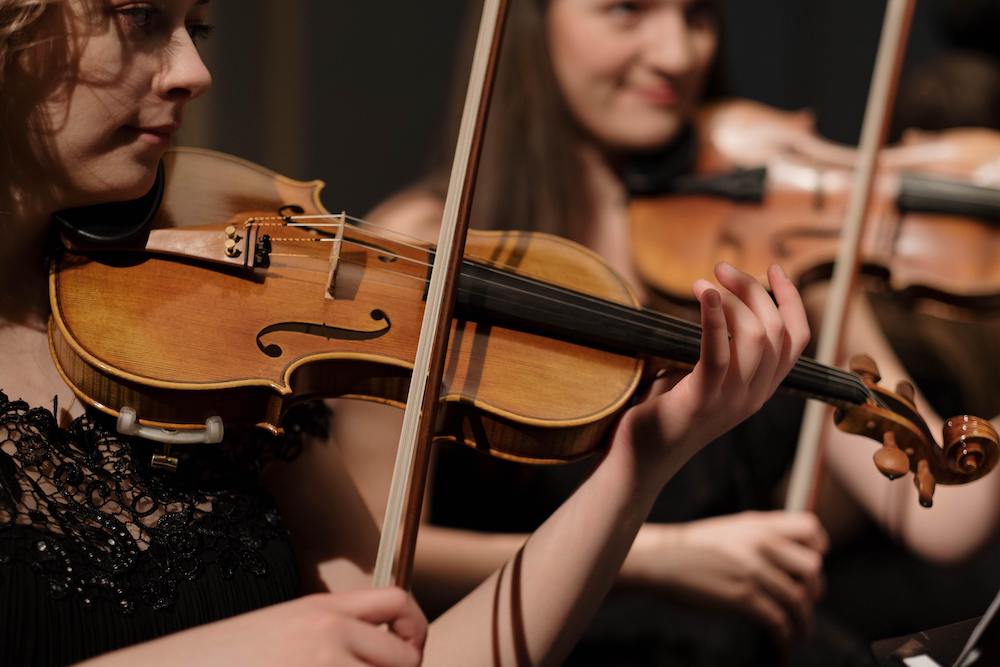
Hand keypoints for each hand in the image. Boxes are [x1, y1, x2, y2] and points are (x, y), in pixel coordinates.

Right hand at [82, 587, 426, 666]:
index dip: (413, 633)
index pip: (398, 603)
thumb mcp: (273, 633)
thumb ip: (321, 635)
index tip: (404, 656)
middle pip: (406, 655)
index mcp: (319, 608)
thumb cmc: (211, 662)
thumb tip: (367, 653)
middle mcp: (326, 632)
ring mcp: (319, 665)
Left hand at [621, 263, 809, 477]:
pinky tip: (704, 294)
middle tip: (721, 267)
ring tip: (703, 282)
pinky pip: (719, 354)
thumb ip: (716, 345)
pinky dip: (714, 318)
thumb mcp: (700, 374)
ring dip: (732, 299)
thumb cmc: (663, 411)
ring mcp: (731, 401)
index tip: (773, 268)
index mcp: (759, 388)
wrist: (639, 459)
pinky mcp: (702, 401)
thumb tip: (709, 297)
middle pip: (775, 331)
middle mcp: (754, 395)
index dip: (790, 300)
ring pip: (754, 338)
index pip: (796, 340)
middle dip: (752, 290)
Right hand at [629, 512, 827, 645]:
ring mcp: (754, 572)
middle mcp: (762, 546)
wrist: (662, 560)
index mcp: (760, 526)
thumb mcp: (730, 532)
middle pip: (811, 572)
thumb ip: (759, 541)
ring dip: (803, 624)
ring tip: (799, 635)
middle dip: (813, 594)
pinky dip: (785, 637)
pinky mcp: (743, 598)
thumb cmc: (692, 550)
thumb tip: (784, 563)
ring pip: (798, 602)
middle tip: (805, 608)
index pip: (810, 531)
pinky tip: (781, 644)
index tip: (812, 573)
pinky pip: (778, 622)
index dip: (818, 553)